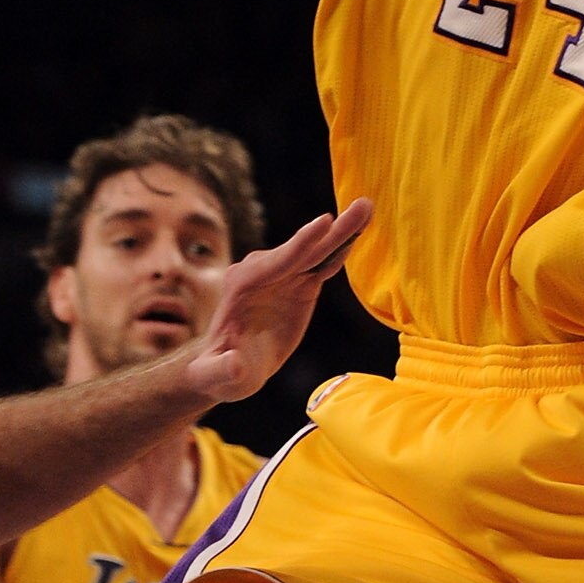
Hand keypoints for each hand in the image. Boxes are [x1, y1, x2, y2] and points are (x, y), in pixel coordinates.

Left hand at [185, 202, 371, 404]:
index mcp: (242, 286)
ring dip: (343, 231)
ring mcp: (281, 275)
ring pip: (317, 251)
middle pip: (303, 249)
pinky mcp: (299, 283)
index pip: (278, 262)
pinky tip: (359, 232)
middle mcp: (261, 271)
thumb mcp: (216, 376)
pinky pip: (323, 263)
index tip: (325, 221)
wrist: (227, 366)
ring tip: (367, 208)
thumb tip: (236, 364)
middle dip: (332, 229)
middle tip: (362, 205)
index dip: (302, 244)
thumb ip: (223, 370)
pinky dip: (340, 248)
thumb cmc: (220, 373)